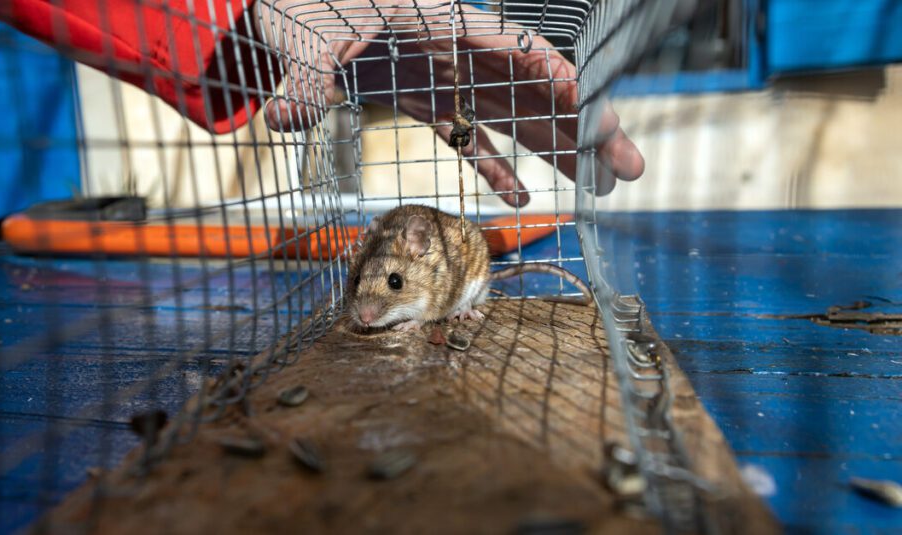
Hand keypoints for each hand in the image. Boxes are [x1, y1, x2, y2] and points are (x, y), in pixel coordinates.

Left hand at [255, 0, 644, 205]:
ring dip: (559, 153)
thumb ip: (307, 78)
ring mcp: (449, 81)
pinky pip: (471, 140)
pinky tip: (520, 199)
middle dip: (585, 128)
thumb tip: (283, 119)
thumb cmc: (307, 4)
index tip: (593, 106)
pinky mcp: (429, 105)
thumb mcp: (308, 37)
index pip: (513, 49)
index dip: (556, 79)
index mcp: (441, 23)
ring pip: (516, 119)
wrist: (293, 4)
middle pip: (534, 91)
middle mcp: (459, 54)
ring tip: (602, 186)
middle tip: (630, 167)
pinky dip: (494, 168)